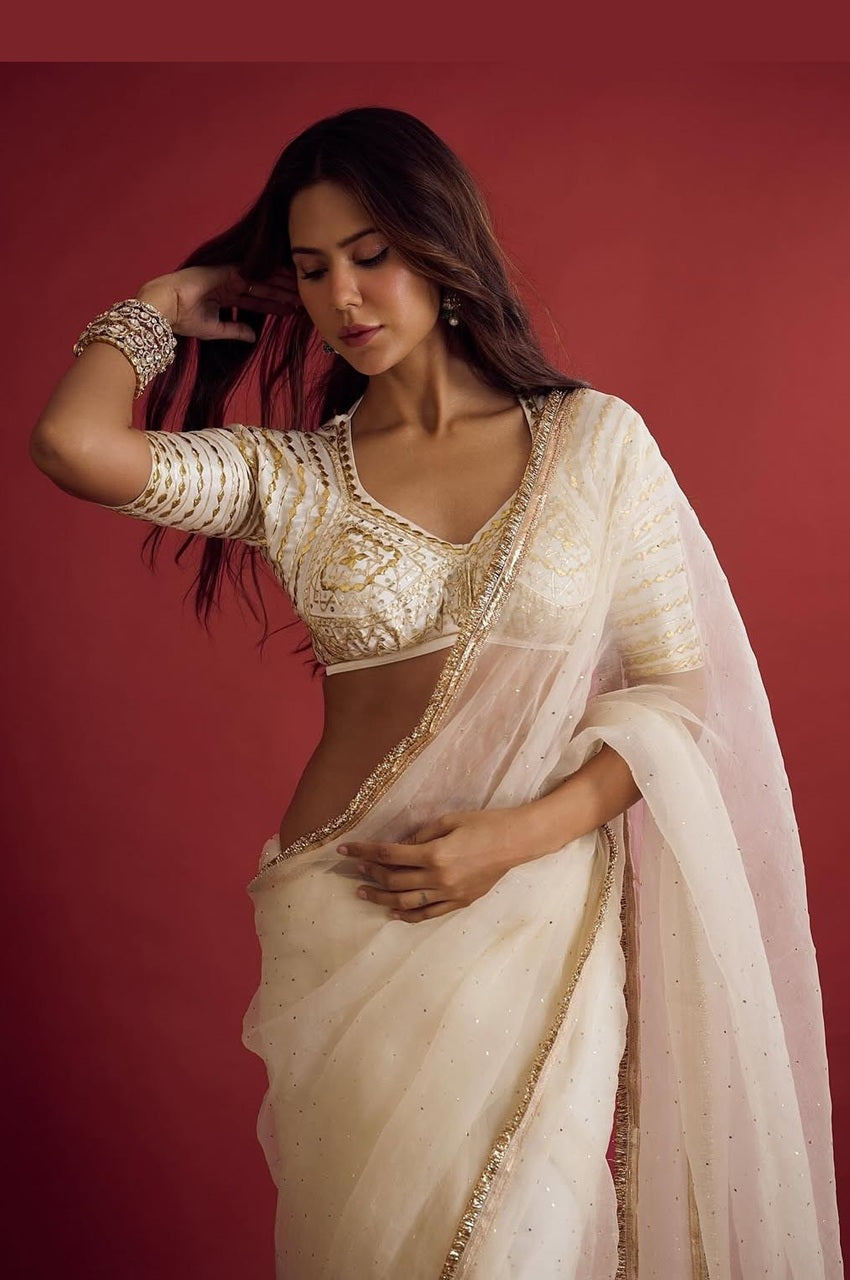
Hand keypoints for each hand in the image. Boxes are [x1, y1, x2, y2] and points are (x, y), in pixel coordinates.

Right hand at [135, 264, 299, 341]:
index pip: (256, 300)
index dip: (274, 304)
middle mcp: (229, 283)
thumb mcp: (215, 330)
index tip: (293, 310)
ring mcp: (227, 275)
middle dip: (282, 292)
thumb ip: (236, 331)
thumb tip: (254, 337)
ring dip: (280, 284)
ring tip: (299, 288)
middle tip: (303, 296)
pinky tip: (284, 277)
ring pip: (261, 279)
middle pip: (263, 287)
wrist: (164, 307)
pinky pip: (252, 272)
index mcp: (224, 296)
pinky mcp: (225, 271)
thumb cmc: (182, 319)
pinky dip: (268, 275)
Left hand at [338, 807, 535, 922]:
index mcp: (434, 853)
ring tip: (364, 893)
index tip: (345, 849)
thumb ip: (421, 834)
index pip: (388, 854)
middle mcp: (438, 877)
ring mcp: (449, 893)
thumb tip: (399, 845)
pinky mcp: (459, 902)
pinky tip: (392, 912)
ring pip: (406, 902)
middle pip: (393, 880)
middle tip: (355, 870)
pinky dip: (408, 915)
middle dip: (370, 874)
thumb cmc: (483, 824)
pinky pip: (428, 914)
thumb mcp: (448, 820)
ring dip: (381, 898)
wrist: (516, 842)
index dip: (364, 851)